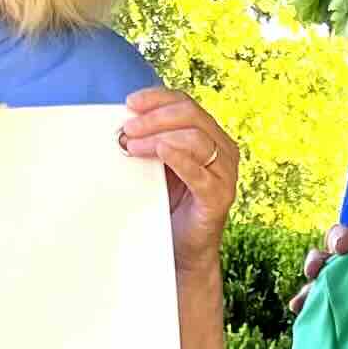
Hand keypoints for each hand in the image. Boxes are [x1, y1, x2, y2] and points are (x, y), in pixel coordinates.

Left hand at [121, 87, 240, 263]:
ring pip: (195, 138)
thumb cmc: (170, 205)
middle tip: (128, 128)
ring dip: (159, 137)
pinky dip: (179, 158)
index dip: (157, 98)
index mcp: (210, 136)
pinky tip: (160, 152)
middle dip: (155, 118)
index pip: (186, 104)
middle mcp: (223, 150)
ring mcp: (224, 173)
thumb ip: (150, 143)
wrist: (184, 249)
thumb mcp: (158, 166)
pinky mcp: (219, 197)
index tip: (130, 103)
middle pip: (191, 116)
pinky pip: (200, 172)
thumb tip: (123, 123)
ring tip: (132, 146)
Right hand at [293, 205, 347, 310]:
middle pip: (339, 235)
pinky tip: (297, 305)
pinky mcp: (327, 288)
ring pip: (321, 258)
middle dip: (339, 238)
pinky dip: (304, 297)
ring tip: (313, 271)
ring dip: (316, 262)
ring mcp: (336, 265)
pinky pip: (312, 291)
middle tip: (343, 247)